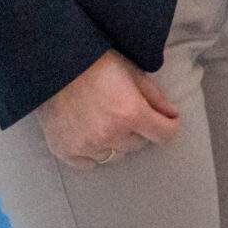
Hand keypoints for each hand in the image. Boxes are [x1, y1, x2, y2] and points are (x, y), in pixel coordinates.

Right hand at [37, 51, 180, 169]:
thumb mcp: (134, 73)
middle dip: (139, 130)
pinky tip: (91, 137)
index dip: (169, 126)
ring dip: (117, 143)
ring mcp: (85, 145)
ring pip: (115, 155)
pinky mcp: (64, 151)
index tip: (167, 120)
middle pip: (138, 144)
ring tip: (108, 124)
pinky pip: (88, 164)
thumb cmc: (98, 63)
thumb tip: (173, 115)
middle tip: (128, 114)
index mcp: (131, 113)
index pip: (164, 134)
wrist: (55, 66)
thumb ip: (157, 97)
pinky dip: (93, 153)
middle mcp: (109, 134)